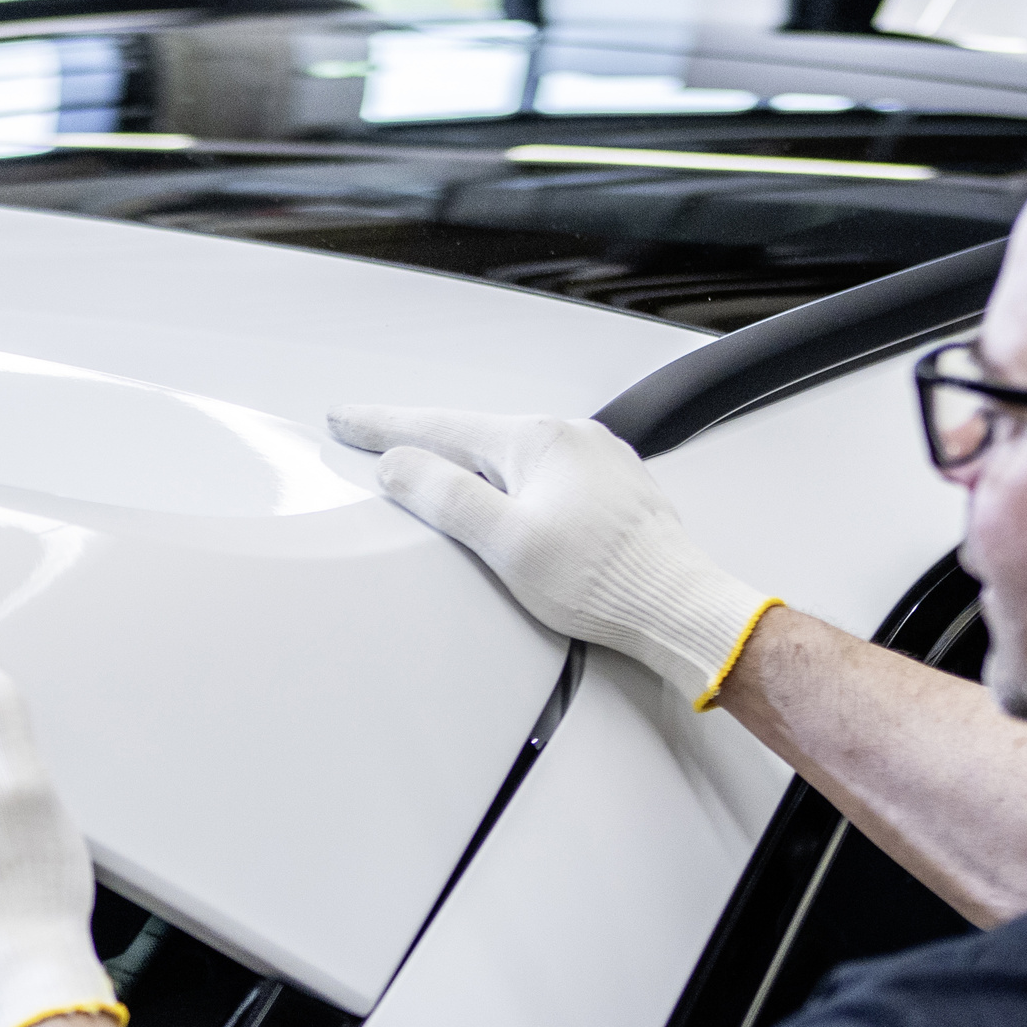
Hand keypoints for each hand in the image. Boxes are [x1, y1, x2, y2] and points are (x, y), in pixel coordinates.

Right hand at [326, 404, 773, 704]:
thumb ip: (446, 497)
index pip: (441, 426)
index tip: (347, 420)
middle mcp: (571, 438)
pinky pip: (543, 475)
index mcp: (539, 441)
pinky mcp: (611, 491)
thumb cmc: (604, 579)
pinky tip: (504, 500)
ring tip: (431, 468)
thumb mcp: (505, 541)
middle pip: (476, 436)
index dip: (384, 426)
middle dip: (424, 441)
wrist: (679, 605)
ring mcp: (596, 462)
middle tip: (375, 441)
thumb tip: (400, 466)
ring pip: (512, 456)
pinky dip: (509, 483)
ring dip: (469, 464)